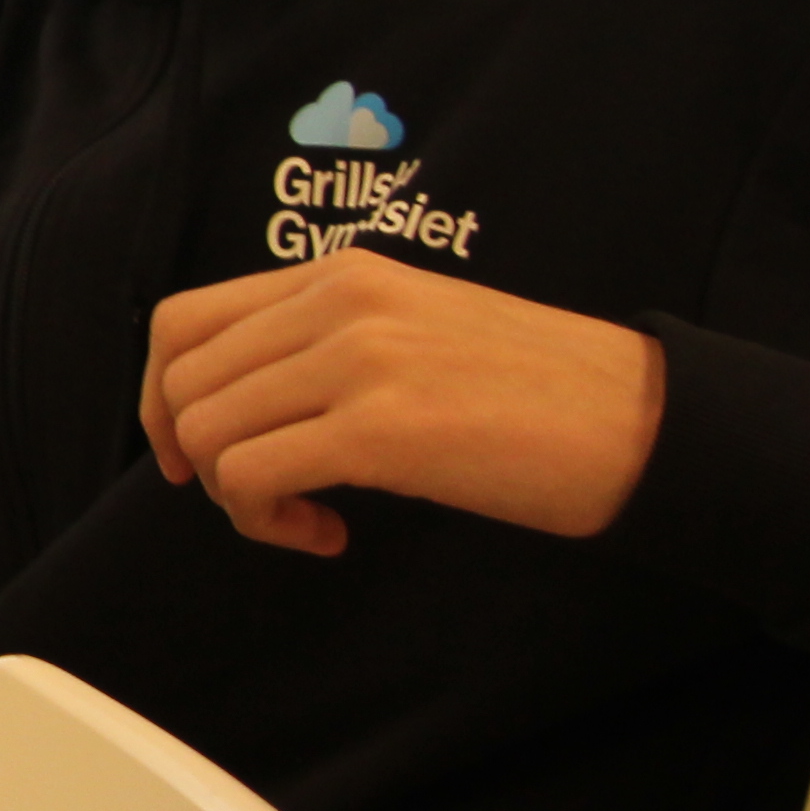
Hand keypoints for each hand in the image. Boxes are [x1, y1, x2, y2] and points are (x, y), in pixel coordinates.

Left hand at [138, 248, 668, 559]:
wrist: (645, 421)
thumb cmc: (540, 394)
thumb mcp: (416, 333)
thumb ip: (328, 344)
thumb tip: (241, 401)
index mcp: (344, 275)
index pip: (185, 321)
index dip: (164, 397)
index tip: (194, 453)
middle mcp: (339, 302)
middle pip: (184, 382)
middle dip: (199, 457)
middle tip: (264, 499)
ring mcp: (357, 359)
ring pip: (207, 431)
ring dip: (236, 496)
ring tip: (306, 517)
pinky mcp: (380, 428)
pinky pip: (251, 478)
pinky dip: (266, 522)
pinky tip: (328, 535)